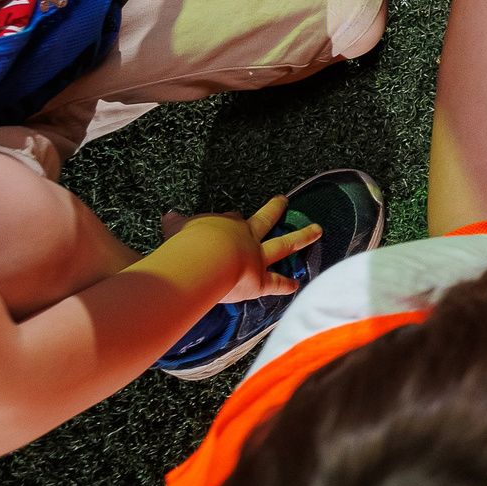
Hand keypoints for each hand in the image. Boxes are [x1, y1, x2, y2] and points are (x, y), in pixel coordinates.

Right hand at [158, 195, 320, 304]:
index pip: (234, 218)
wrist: (204, 259)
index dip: (234, 218)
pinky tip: (297, 285)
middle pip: (264, 220)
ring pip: (284, 245)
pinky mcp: (259, 279)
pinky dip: (285, 285)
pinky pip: (275, 283)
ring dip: (302, 237)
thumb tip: (169, 216)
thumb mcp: (176, 229)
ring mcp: (257, 257)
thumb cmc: (187, 243)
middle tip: (283, 200)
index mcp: (226, 225)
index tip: (236, 216)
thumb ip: (175, 224)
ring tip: (318, 230)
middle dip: (274, 210)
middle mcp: (246, 237)